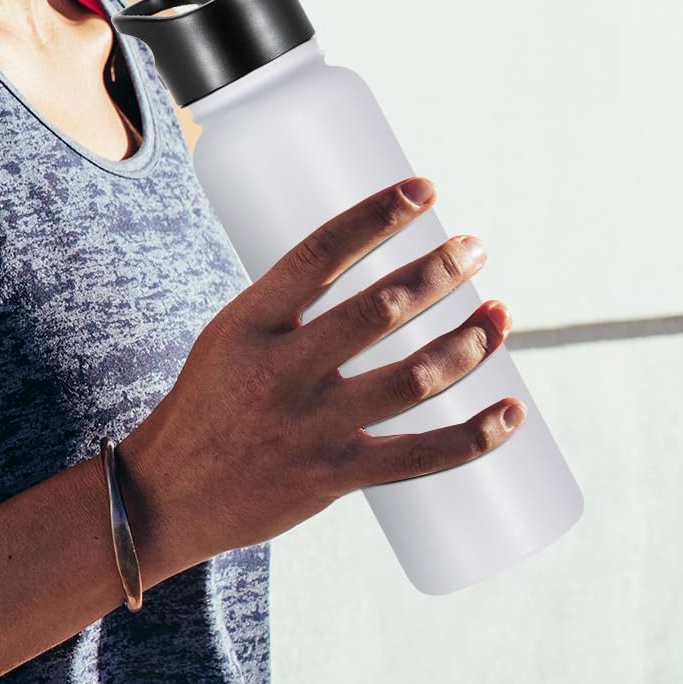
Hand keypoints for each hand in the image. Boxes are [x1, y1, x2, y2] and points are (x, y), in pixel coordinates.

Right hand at [119, 177, 521, 575]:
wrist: (168, 493)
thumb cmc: (208, 401)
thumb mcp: (230, 336)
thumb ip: (293, 310)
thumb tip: (373, 273)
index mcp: (248, 321)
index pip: (318, 252)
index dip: (376, 216)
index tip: (424, 189)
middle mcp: (279, 370)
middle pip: (378, 310)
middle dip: (439, 272)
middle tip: (475, 248)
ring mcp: (309, 426)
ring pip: (411, 378)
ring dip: (468, 343)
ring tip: (500, 314)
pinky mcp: (333, 477)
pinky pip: (420, 456)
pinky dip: (476, 435)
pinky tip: (513, 411)